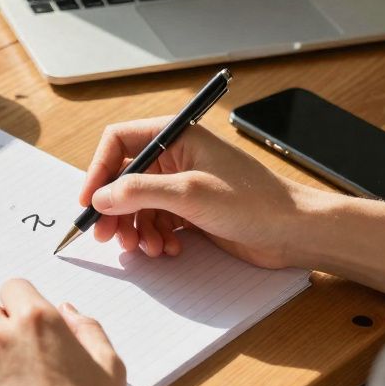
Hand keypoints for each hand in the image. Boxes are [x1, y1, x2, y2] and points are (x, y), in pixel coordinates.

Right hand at [81, 118, 320, 268]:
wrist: (295, 232)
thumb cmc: (255, 202)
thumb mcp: (190, 193)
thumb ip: (139, 192)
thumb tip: (100, 197)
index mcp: (177, 136)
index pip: (119, 142)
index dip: (98, 170)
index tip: (89, 201)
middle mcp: (176, 157)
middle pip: (124, 178)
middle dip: (114, 208)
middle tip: (106, 235)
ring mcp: (182, 185)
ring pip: (137, 205)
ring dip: (135, 228)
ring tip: (147, 248)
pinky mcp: (190, 211)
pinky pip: (156, 222)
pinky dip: (154, 237)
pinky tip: (168, 249)